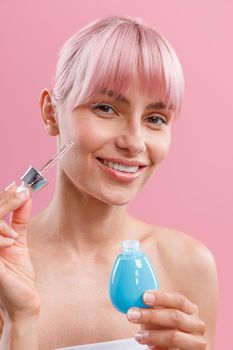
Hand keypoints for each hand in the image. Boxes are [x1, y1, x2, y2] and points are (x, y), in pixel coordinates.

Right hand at [0, 182, 39, 322]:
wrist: (23, 302)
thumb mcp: (19, 241)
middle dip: (5, 201)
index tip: (16, 185)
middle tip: (21, 192)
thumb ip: (19, 220)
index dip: (2, 198)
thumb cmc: (18, 274)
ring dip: (3, 217)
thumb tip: (24, 196)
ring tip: (20, 208)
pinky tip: (11, 239)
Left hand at [127, 290, 205, 349]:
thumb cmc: (168, 329)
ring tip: (138, 336)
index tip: (144, 297)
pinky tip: (150, 347)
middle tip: (132, 314)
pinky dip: (159, 349)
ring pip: (174, 337)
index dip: (161, 297)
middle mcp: (197, 324)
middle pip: (175, 317)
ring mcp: (196, 342)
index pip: (178, 300)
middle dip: (151, 315)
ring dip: (152, 335)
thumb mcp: (162, 317)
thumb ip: (154, 309)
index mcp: (190, 309)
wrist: (178, 349)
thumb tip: (135, 302)